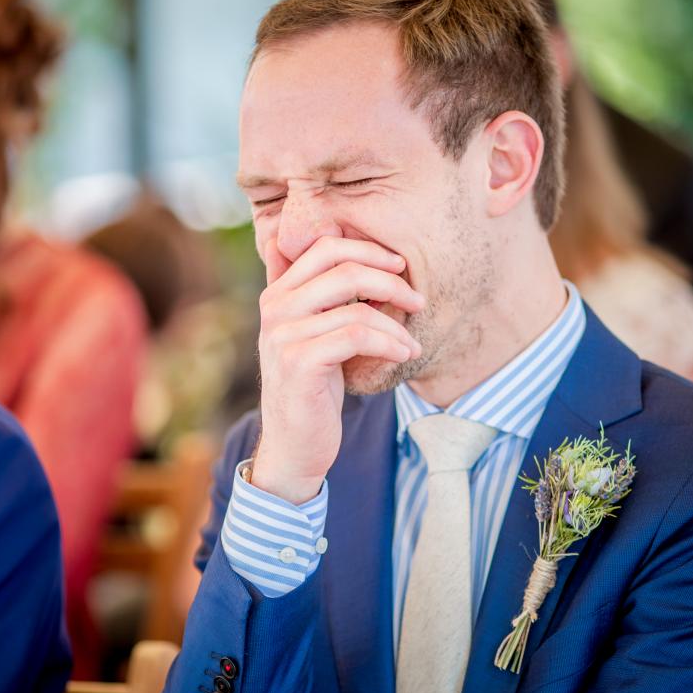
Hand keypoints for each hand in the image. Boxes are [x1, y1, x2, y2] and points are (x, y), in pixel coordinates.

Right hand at [250, 236, 423, 503]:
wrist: (294, 444)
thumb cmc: (314, 388)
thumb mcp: (317, 335)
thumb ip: (328, 300)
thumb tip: (370, 261)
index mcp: (278, 293)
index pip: (325, 248)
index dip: (368, 250)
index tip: (399, 266)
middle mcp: (274, 308)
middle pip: (343, 269)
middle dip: (390, 282)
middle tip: (418, 300)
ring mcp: (282, 335)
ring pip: (356, 308)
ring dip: (396, 325)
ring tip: (411, 342)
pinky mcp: (298, 362)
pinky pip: (356, 336)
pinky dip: (388, 343)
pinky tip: (404, 354)